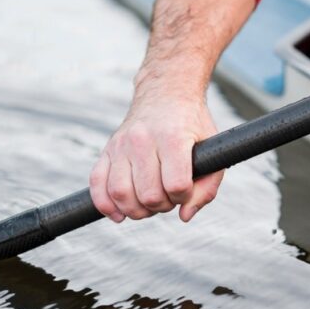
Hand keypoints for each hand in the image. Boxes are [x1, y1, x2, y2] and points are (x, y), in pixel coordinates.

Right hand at [89, 93, 224, 222]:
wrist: (166, 93)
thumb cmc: (192, 125)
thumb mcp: (212, 150)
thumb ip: (207, 187)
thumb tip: (184, 215)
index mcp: (172, 138)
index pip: (176, 185)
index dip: (184, 196)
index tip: (186, 188)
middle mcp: (143, 140)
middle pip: (149, 195)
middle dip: (162, 205)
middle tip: (168, 195)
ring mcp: (121, 144)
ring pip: (120, 193)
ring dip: (137, 210)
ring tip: (148, 203)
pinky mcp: (107, 150)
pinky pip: (97, 183)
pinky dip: (106, 205)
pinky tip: (119, 213)